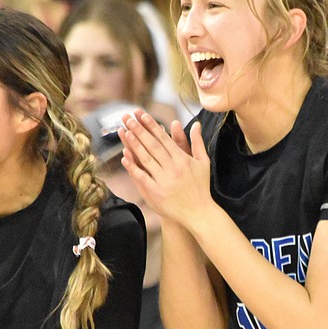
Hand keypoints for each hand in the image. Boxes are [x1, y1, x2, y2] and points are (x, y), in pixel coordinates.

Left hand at [118, 112, 212, 229]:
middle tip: (128, 118)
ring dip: (134, 145)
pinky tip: (124, 157)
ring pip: (146, 159)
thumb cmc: (201, 186)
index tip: (142, 115)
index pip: (164, 139)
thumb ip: (197, 142)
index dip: (152, 126)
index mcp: (183, 160)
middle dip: (139, 130)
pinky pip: (142, 177)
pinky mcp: (156, 193)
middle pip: (152, 146)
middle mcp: (173, 168)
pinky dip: (133, 167)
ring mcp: (163, 181)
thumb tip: (196, 123)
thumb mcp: (203, 162)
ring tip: (124, 131)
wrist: (199, 213)